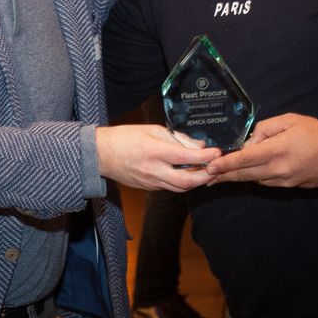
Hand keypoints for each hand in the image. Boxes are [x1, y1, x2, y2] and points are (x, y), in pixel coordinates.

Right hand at [95, 125, 219, 191]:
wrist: (101, 154)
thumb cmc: (124, 137)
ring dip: (195, 182)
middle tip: (215, 168)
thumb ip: (176, 138)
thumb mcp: (152, 129)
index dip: (205, 157)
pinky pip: (170, 187)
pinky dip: (182, 182)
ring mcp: (150, 182)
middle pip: (187, 181)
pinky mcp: (148, 188)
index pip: (186, 157)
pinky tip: (187, 174)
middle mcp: (153, 170)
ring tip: (205, 172)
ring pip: (180, 188)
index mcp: (154, 151)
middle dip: (205, 176)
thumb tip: (197, 146)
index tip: (216, 152)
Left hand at [201, 113, 317, 188]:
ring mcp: (284, 181)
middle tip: (205, 176)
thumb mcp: (288, 121)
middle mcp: (278, 169)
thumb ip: (264, 129)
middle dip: (223, 175)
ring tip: (219, 175)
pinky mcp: (289, 187)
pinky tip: (245, 173)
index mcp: (277, 150)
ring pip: (254, 180)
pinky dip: (253, 177)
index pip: (244, 159)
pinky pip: (266, 182)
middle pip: (244, 174)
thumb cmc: (314, 132)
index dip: (225, 164)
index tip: (210, 167)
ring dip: (236, 177)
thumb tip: (248, 142)